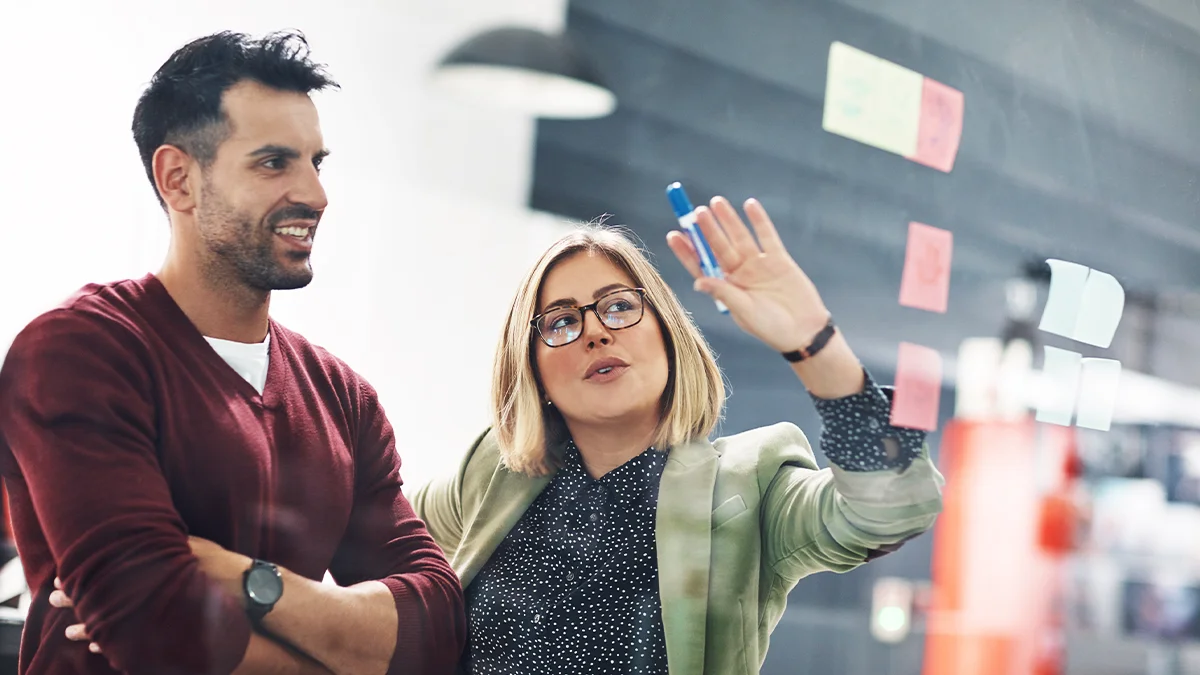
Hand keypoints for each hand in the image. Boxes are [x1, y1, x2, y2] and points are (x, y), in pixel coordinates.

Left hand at [53, 536, 251, 654]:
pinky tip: (99, 649)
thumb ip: (179, 542)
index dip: (88, 572)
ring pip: (117, 620)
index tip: (65, 572)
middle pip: (109, 592)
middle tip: (55, 598)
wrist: (256, 593)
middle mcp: (159, 586)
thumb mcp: (204, 549)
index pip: (114, 568)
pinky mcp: (171, 629)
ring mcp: (163, 610)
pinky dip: (115, 644)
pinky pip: (135, 640)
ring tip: (70, 633)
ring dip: (91, 626)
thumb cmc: (232, 569)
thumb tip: (161, 528)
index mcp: (162, 564)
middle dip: (81, 596)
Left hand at [667, 196, 829, 352]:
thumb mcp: (745, 312)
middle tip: (696, 213)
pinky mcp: (779, 260)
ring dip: (729, 220)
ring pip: (740, 237)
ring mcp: (758, 265)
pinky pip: (767, 236)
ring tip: (716, 202)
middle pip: (719, 247)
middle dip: (708, 230)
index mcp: (726, 288)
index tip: (673, 235)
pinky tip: (749, 205)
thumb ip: (724, 293)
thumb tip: (698, 282)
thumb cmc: (771, 327)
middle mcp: (739, 273)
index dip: (687, 251)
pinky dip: (759, 221)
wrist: (805, 330)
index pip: (702, 265)